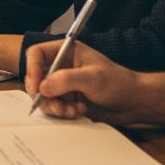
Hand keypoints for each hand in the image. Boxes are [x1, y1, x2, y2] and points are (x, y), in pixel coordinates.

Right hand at [23, 40, 142, 122]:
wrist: (132, 103)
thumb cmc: (118, 83)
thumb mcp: (93, 78)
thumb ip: (66, 80)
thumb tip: (43, 87)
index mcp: (66, 52)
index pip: (36, 54)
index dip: (32, 69)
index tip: (38, 86)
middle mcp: (61, 66)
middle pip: (35, 77)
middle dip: (43, 94)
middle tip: (56, 104)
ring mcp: (62, 84)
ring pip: (42, 95)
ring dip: (53, 106)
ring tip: (71, 110)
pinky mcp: (66, 99)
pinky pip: (52, 107)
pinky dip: (61, 112)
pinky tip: (78, 111)